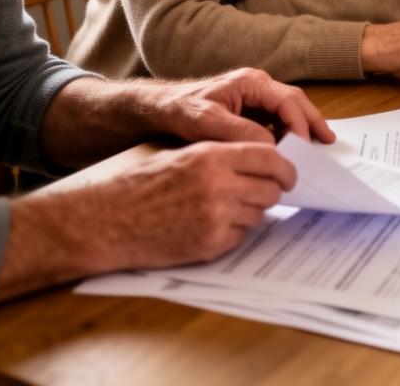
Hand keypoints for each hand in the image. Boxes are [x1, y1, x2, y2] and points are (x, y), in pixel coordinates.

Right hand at [0, 139, 298, 298]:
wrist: (110, 221)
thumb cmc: (144, 184)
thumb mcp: (184, 154)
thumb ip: (223, 155)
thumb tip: (262, 159)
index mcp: (213, 156)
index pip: (270, 159)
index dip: (285, 167)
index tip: (288, 174)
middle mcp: (219, 185)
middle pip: (271, 188)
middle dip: (272, 190)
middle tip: (264, 191)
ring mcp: (216, 218)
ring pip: (259, 213)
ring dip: (252, 210)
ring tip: (229, 207)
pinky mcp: (210, 244)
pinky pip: (241, 236)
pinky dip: (234, 231)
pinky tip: (212, 224)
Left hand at [150, 68, 334, 145]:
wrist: (161, 108)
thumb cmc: (182, 110)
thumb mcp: (207, 121)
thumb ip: (238, 131)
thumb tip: (270, 145)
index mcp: (250, 82)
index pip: (286, 101)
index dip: (298, 124)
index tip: (303, 148)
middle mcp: (257, 85)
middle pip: (294, 101)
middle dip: (312, 121)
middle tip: (328, 141)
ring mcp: (256, 96)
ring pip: (289, 109)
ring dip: (304, 126)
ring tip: (320, 144)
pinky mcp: (252, 109)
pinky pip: (277, 118)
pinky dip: (289, 131)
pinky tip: (295, 147)